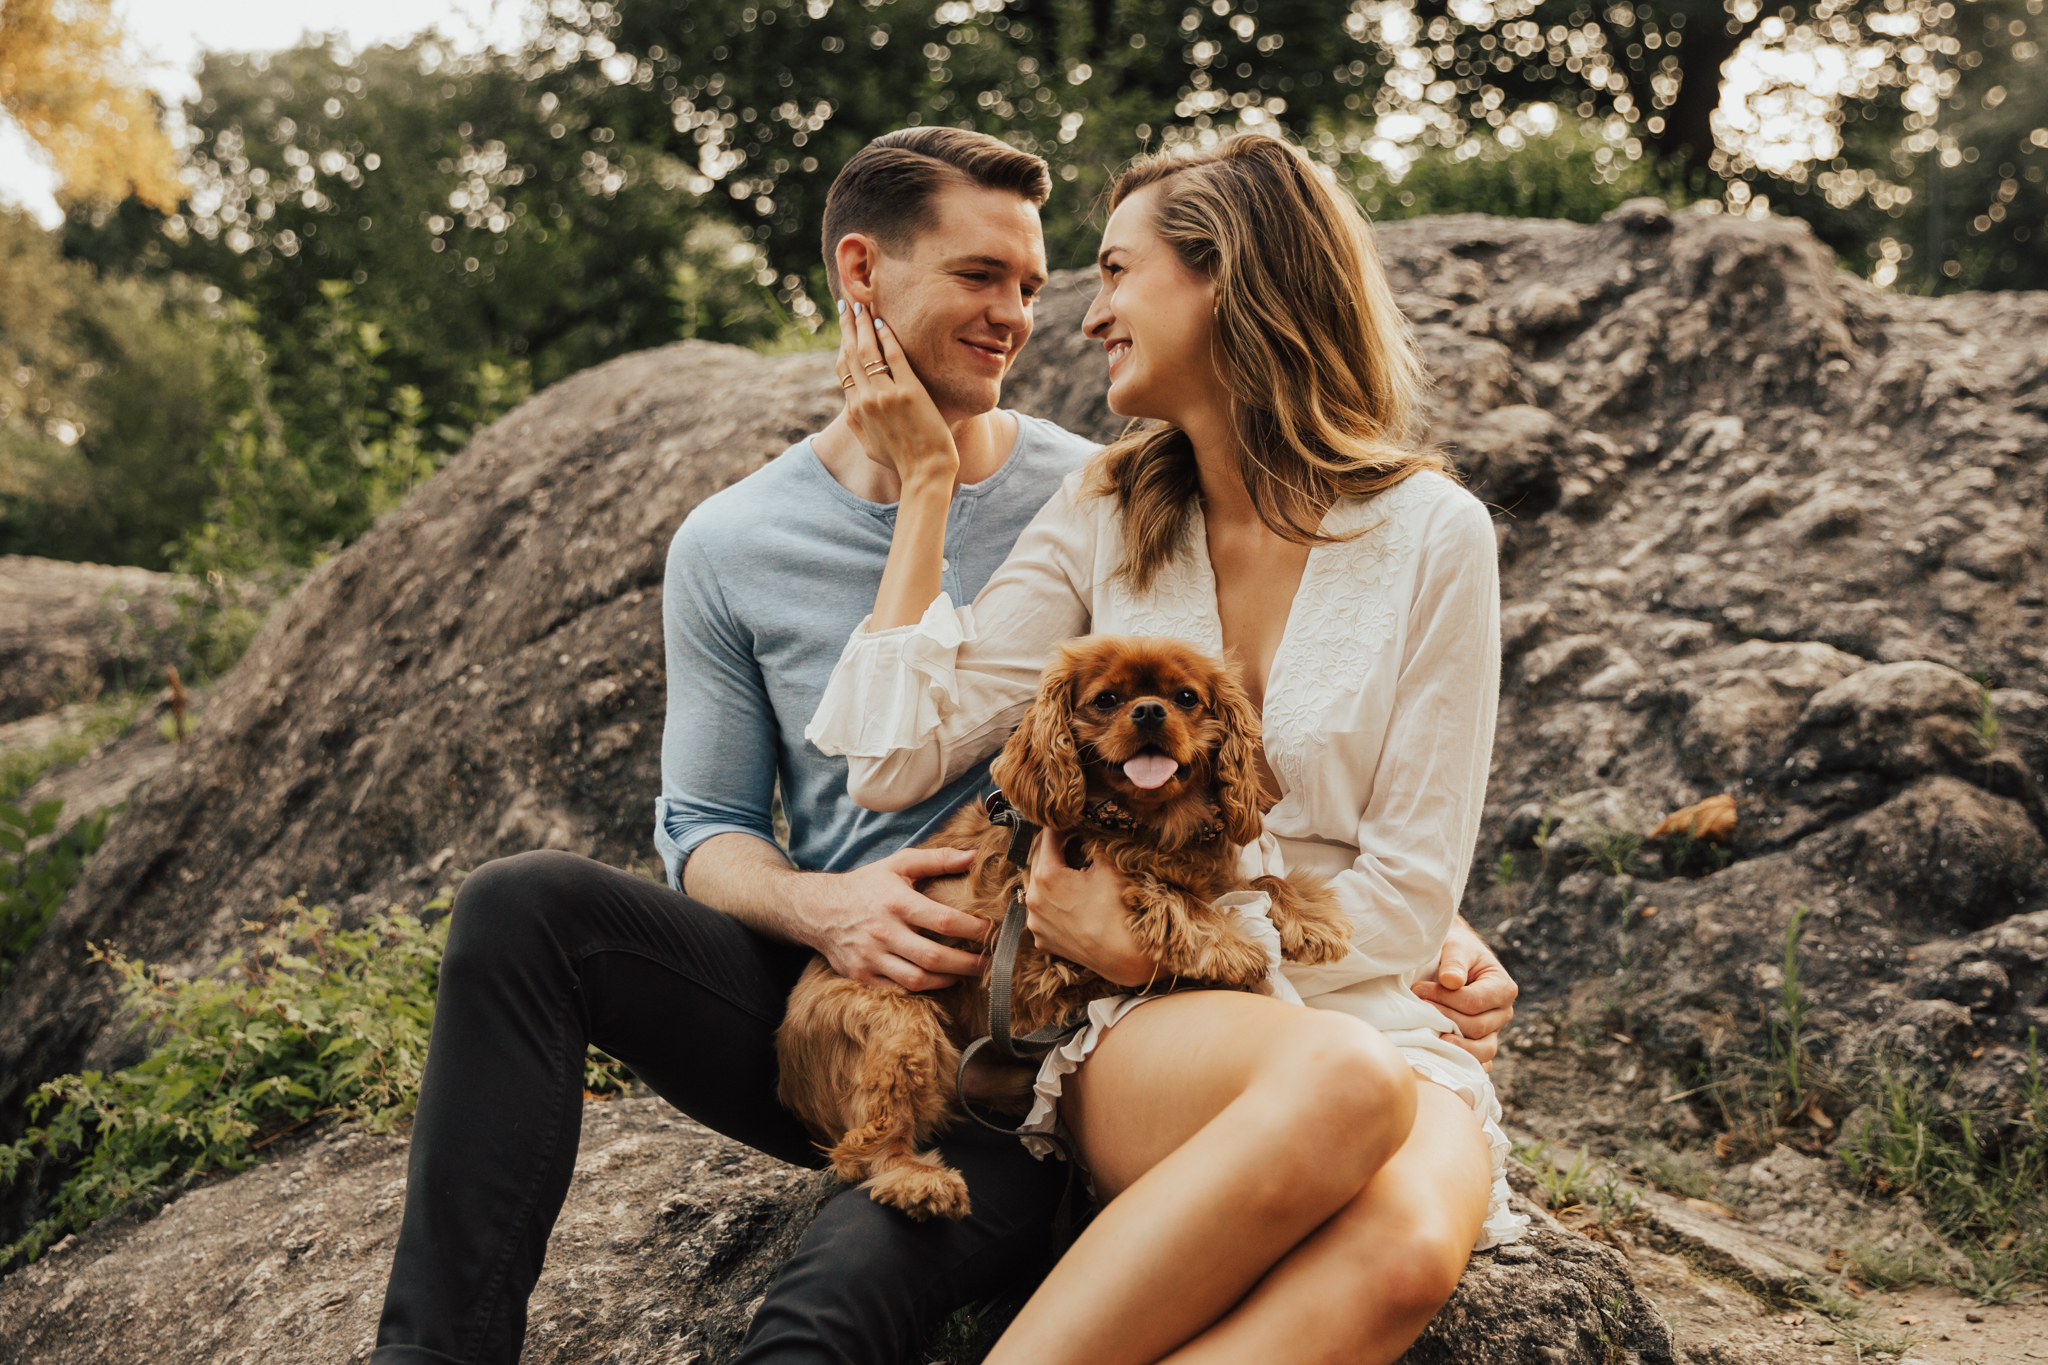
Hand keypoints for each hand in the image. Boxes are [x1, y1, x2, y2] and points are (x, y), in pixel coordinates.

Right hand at [805, 846, 987, 991]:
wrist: (819, 910)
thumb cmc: (866, 885)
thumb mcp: (898, 864)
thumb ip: (936, 859)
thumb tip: (972, 856)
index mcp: (896, 903)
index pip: (944, 921)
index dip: (974, 929)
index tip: (992, 931)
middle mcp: (884, 932)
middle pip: (935, 957)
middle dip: (968, 964)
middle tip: (989, 963)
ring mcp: (872, 957)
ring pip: (918, 980)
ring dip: (948, 980)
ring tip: (967, 973)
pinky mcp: (863, 976)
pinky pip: (899, 990)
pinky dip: (923, 988)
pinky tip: (938, 980)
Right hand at [836, 301, 956, 488]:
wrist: (925, 473)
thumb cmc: (901, 462)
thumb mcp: (870, 447)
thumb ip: (857, 425)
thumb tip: (849, 409)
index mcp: (856, 411)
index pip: (844, 369)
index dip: (841, 344)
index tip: (844, 327)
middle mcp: (867, 399)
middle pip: (851, 354)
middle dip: (848, 326)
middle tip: (848, 304)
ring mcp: (887, 394)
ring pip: (868, 350)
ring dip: (863, 324)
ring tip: (862, 305)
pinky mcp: (909, 391)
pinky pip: (893, 356)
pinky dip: (886, 336)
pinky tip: (882, 321)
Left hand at [1021, 827, 1154, 986]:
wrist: (1125, 957)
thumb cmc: (1119, 910)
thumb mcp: (1109, 867)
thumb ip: (1091, 844)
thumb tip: (1085, 832)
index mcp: (1046, 875)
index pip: (1046, 837)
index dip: (1058, 825)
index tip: (1065, 817)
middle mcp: (1033, 898)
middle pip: (1035, 861)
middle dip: (1049, 848)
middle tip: (1064, 837)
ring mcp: (1035, 922)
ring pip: (1033, 888)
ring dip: (1046, 875)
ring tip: (1065, 867)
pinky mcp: (1042, 940)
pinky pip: (1040, 912)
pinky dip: (1049, 901)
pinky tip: (1066, 898)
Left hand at [1411, 916, 1517, 1069]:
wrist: (1452, 959)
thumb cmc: (1455, 950)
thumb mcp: (1457, 946)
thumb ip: (1455, 961)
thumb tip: (1451, 981)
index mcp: (1503, 988)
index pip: (1474, 1003)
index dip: (1444, 999)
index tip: (1418, 989)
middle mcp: (1502, 1013)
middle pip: (1476, 1028)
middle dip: (1443, 1018)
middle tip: (1417, 1006)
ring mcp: (1493, 1032)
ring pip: (1482, 1052)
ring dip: (1454, 1046)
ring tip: (1430, 1038)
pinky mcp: (1480, 1044)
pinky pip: (1477, 1063)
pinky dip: (1462, 1064)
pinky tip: (1442, 1058)